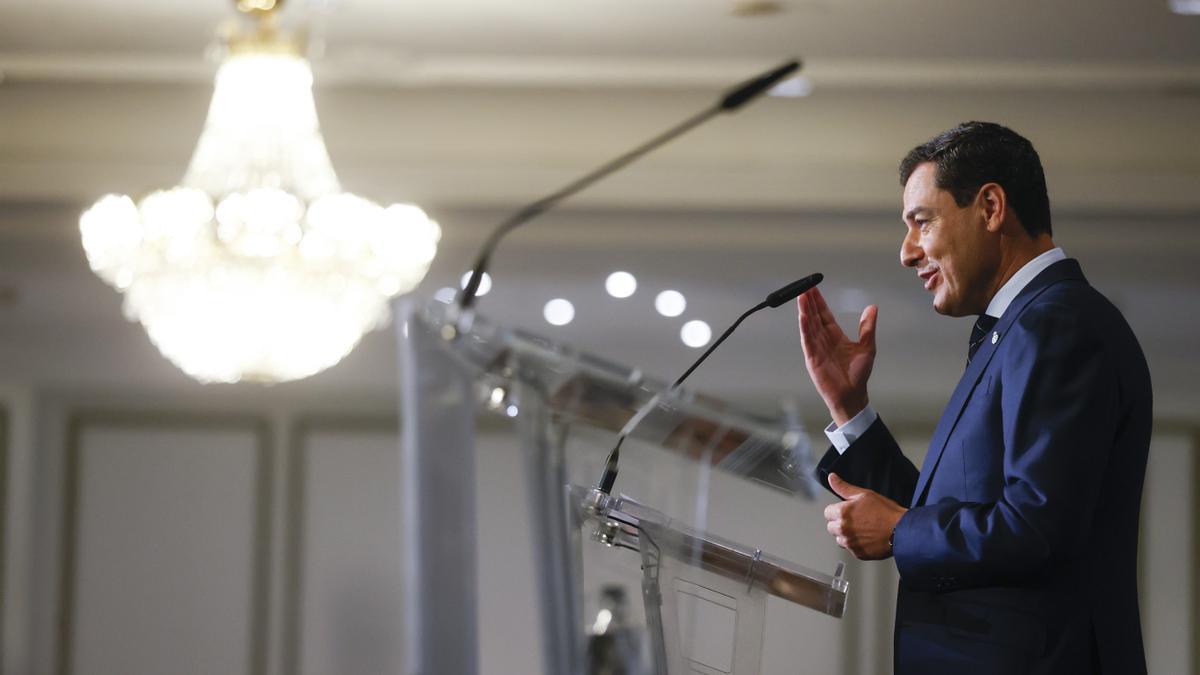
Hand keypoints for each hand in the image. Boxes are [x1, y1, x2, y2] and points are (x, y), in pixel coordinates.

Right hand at [796, 288, 876, 425]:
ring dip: (804, 311)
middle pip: (814, 317)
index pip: (824, 315)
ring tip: (800, 296)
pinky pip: (807, 340)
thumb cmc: (858, 374)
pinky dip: (804, 328)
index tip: (813, 287)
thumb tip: (872, 307)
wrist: (852, 395)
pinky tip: (802, 317)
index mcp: (835, 336)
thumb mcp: (867, 346)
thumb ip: (867, 327)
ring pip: (809, 326)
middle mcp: (823, 340)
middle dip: (809, 302)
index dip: (819, 301)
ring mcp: (816, 349)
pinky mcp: (813, 358)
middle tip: (803, 286)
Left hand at [823, 473, 906, 559]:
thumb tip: (832, 478)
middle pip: (831, 526)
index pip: (827, 512)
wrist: (901, 530)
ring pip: (840, 539)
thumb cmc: (885, 512)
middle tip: (857, 520)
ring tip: (863, 529)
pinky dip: (857, 545)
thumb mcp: (864, 494)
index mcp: (842, 513)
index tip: (847, 511)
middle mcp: (843, 529)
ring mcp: (850, 543)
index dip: (838, 510)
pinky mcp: (857, 553)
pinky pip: (851, 549)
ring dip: (847, 535)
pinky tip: (868, 538)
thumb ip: (843, 487)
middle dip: (841, 523)